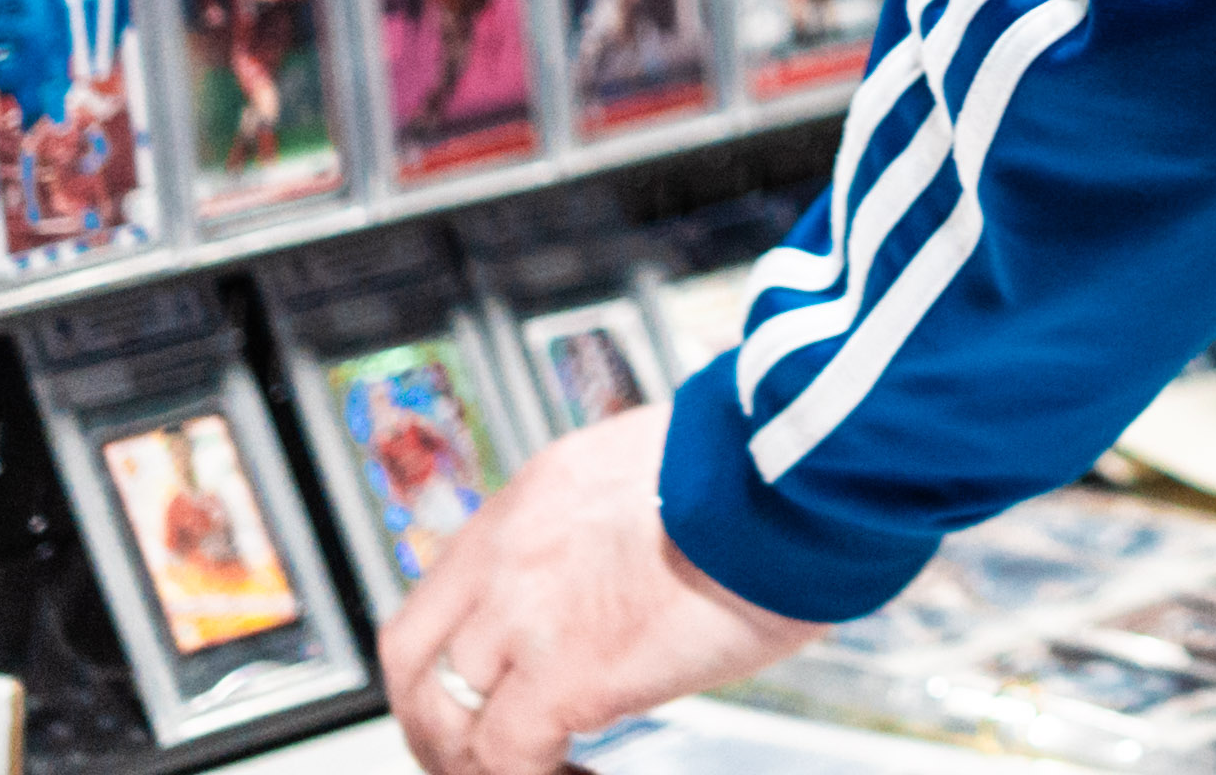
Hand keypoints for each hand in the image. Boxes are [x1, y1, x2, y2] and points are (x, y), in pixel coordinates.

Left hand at [379, 411, 815, 774]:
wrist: (802, 477)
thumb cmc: (772, 471)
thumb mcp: (663, 473)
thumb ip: (621, 523)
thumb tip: (633, 575)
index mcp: (538, 495)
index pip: (445, 586)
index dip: (449, 651)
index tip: (478, 685)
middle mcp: (514, 549)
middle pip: (413, 657)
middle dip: (431, 718)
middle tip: (472, 753)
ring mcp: (529, 610)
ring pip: (445, 716)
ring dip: (476, 759)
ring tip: (536, 771)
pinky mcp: (569, 671)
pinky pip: (504, 756)